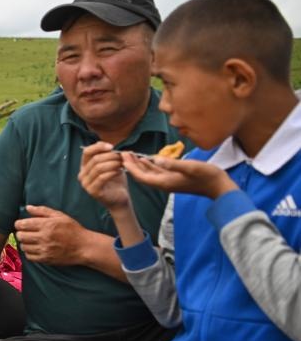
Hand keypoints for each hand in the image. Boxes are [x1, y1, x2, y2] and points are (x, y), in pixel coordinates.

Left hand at [14, 205, 90, 265]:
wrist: (84, 246)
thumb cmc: (72, 229)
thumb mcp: (60, 216)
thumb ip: (42, 211)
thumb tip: (28, 207)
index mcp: (47, 225)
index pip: (23, 224)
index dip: (18, 224)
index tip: (21, 224)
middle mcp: (44, 237)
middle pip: (20, 236)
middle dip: (20, 233)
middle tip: (25, 232)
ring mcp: (44, 249)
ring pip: (23, 246)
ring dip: (24, 243)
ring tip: (31, 240)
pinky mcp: (46, 259)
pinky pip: (29, 257)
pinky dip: (29, 252)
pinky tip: (34, 248)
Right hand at [78, 142, 131, 210]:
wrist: (120, 199)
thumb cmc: (116, 181)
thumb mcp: (112, 165)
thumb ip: (108, 155)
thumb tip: (107, 145)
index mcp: (84, 167)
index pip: (87, 152)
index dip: (98, 147)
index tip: (112, 147)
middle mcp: (82, 175)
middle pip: (95, 159)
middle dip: (111, 156)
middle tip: (122, 157)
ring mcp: (86, 184)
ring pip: (98, 168)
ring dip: (113, 164)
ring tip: (123, 164)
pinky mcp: (92, 191)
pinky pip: (102, 178)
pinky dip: (112, 172)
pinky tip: (120, 171)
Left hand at [122, 153, 237, 198]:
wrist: (219, 186)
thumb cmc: (207, 176)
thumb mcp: (190, 167)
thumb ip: (173, 164)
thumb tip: (156, 159)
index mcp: (164, 182)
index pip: (141, 176)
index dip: (130, 167)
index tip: (122, 157)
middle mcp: (164, 183)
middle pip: (142, 175)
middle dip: (131, 165)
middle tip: (122, 153)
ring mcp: (169, 181)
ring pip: (149, 173)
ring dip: (138, 164)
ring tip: (130, 154)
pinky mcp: (174, 178)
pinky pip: (157, 172)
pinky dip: (149, 165)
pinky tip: (145, 158)